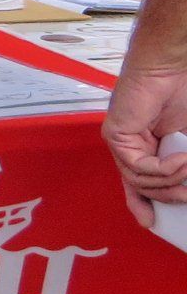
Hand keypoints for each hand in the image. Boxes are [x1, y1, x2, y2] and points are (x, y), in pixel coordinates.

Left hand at [102, 65, 186, 225]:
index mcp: (145, 146)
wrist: (170, 70)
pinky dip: (162, 169)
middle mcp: (128, 146)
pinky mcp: (115, 135)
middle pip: (138, 185)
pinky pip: (137, 166)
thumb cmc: (181, 96)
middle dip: (162, 198)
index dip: (144, 203)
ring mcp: (120, 141)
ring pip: (139, 179)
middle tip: (186, 200)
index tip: (151, 223)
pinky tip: (181, 160)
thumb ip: (185, 163)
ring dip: (170, 180)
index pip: (139, 182)